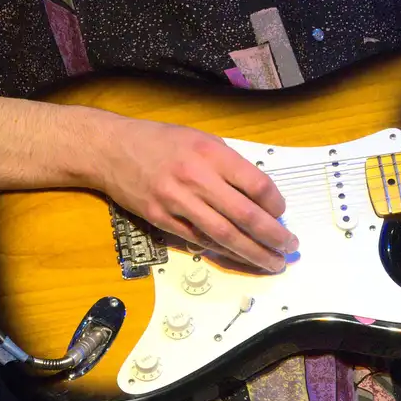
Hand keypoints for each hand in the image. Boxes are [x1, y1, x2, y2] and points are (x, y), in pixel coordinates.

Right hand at [96, 117, 296, 272]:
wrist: (111, 149)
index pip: (255, 184)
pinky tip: (236, 256)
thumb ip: (228, 163)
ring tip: (271, 262)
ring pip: (223, 235)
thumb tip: (258, 194)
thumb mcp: (200, 138)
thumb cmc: (160, 141)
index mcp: (211, 153)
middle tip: (289, 248)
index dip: (275, 204)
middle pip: (244, 215)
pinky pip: (197, 240)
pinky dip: (220, 250)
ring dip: (251, 252)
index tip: (282, 213)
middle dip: (272, 236)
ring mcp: (177, 201)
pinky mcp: (160, 219)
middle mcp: (196, 178)